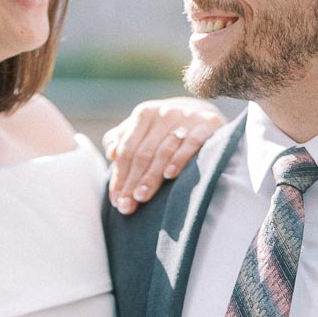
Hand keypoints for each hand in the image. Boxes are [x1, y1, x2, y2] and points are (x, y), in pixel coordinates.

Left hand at [104, 97, 224, 213]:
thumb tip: (110, 153)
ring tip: (141, 197)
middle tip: (127, 206)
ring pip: (164, 151)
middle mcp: (163, 113)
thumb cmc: (165, 128)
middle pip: (143, 153)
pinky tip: (169, 175)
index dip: (120, 176)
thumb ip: (124, 140)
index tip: (116, 200)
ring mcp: (186, 117)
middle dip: (133, 182)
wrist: (203, 111)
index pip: (127, 149)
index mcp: (144, 114)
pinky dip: (179, 159)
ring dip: (151, 176)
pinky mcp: (207, 124)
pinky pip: (191, 144)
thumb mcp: (143, 129)